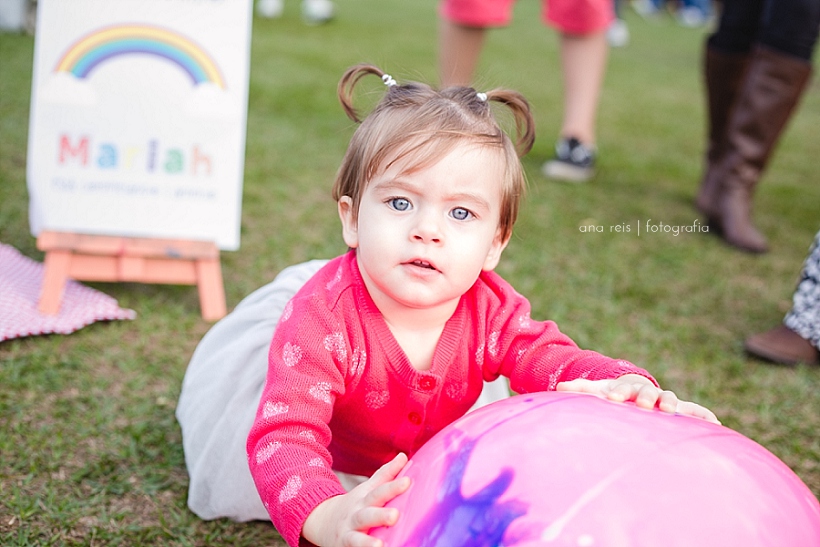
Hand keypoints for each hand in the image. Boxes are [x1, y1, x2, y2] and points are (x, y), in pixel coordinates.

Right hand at [302, 452, 410, 546]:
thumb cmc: (355, 504)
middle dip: (380, 515)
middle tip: (395, 516)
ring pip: (356, 538)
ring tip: (379, 545)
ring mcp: (349, 533)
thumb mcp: (368, 488)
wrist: (323, 521)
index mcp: (364, 499)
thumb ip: (386, 474)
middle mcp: (356, 515)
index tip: (408, 481)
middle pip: (367, 514)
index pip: (379, 491)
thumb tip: (404, 456)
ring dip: (367, 542)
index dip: (393, 486)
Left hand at [556, 374, 719, 424]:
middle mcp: (646, 394)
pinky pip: (693, 412)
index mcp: (624, 389)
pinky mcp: (678, 412)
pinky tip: (716, 423)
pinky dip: (704, 416)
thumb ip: (580, 391)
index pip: (621, 388)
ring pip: (671, 401)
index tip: (613, 399)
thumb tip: (559, 387)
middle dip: (647, 397)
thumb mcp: (594, 392)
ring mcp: (662, 402)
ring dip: (673, 405)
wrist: (633, 392)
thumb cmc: (610, 396)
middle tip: (646, 405)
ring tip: (673, 413)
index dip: (618, 393)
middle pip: (648, 393)